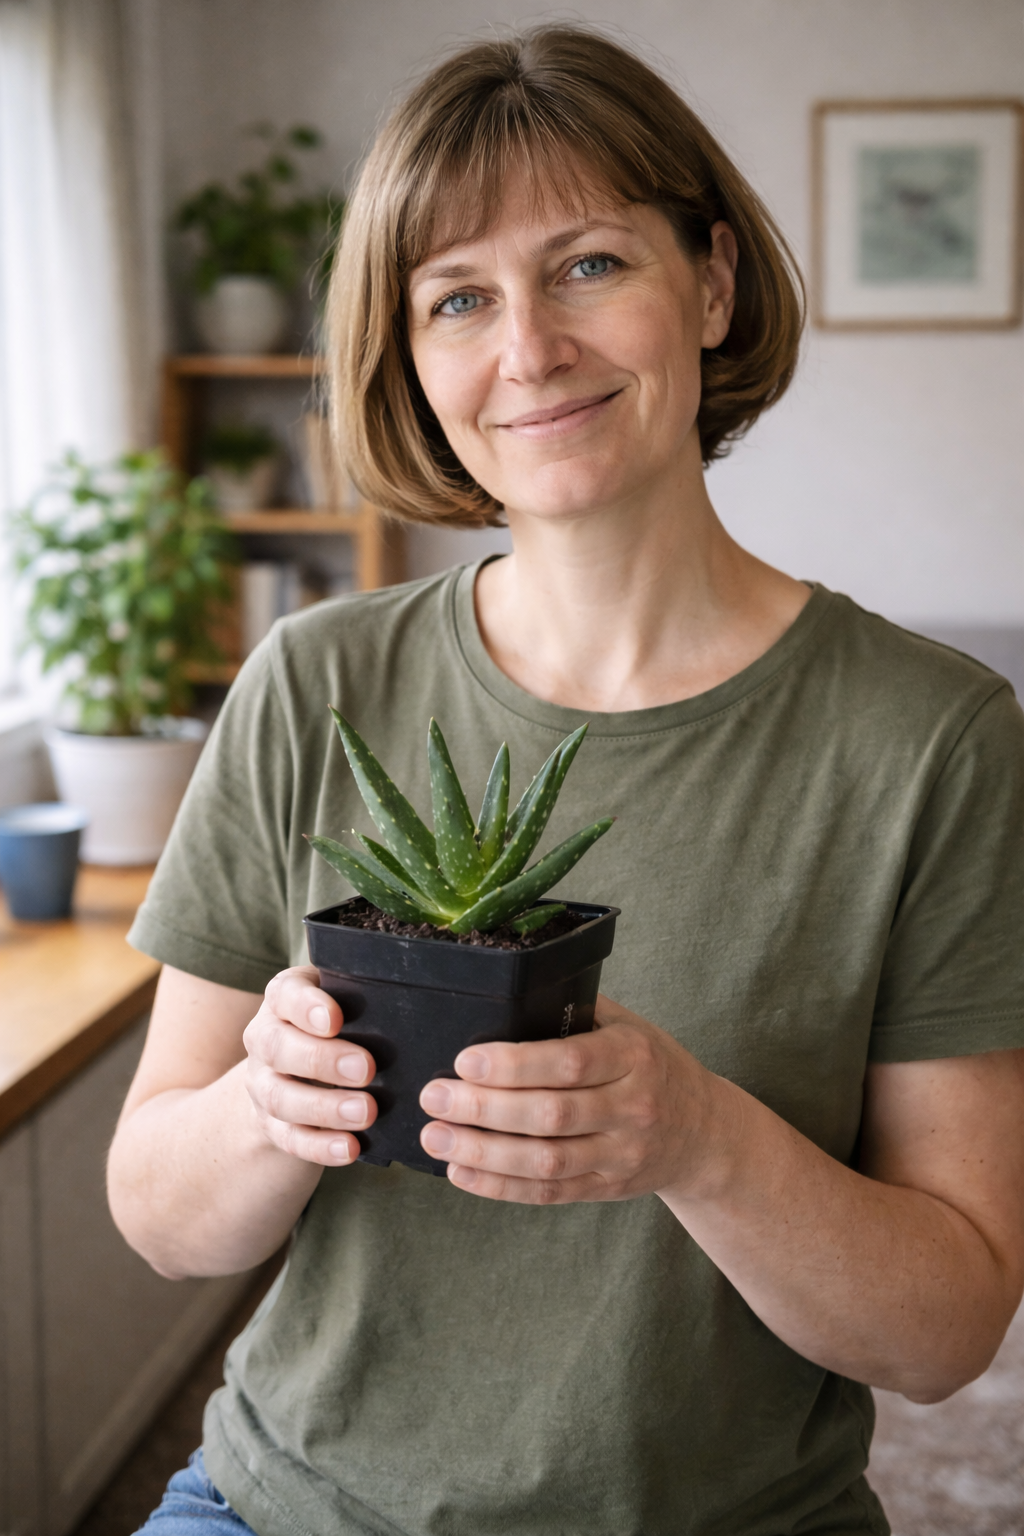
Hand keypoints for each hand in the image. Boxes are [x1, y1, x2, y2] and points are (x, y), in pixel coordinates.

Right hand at [243, 965, 376, 1165]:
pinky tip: (349, 1149)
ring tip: (366, 1112)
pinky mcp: (270, 1124)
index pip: (285, 994)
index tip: (335, 1020)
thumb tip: (416, 1005)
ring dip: (324, 1108)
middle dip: (320, 1060)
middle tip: (365, 1069)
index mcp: (283, 1000)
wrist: (292, 1072)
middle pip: (276, 1047)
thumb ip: (365, 998)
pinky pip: (289, 1138)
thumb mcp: (345, 1002)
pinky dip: (319, 1146)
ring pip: (279, 1097)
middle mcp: (264, 1039)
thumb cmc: (337, 1025)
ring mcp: (261, 1084)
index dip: (305, 1007)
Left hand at [418, 995, 719, 1202]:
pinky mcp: (607, 1189)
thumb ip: (577, 1011)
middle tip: (435, 1098)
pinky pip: (549, 1193)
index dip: (513, 1065)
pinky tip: (462, 1173)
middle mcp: (632, 1108)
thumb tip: (506, 993)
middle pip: (551, 1115)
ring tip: (436, 1138)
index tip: (464, 1061)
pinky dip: (500, 1186)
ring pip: (546, 1161)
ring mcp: (621, 1155)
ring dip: (483, 1152)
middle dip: (484, 1108)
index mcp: (633, 1056)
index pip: (569, 1062)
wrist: (704, 1134)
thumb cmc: (653, 1066)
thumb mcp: (630, 1027)